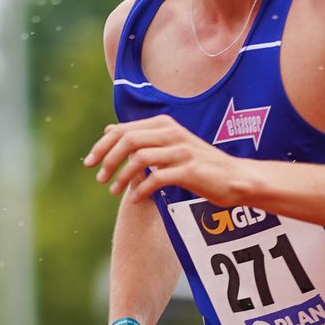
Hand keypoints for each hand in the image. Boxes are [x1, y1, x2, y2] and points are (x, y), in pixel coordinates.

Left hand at [84, 115, 244, 205]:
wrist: (235, 178)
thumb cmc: (200, 165)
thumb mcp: (170, 146)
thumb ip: (143, 138)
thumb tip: (109, 130)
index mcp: (165, 125)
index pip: (124, 130)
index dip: (102, 146)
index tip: (89, 162)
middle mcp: (173, 133)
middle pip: (128, 141)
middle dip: (107, 159)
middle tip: (98, 178)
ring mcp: (182, 151)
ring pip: (140, 158)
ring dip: (121, 176)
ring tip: (113, 191)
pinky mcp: (190, 170)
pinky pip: (157, 178)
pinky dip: (141, 190)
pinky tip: (135, 199)